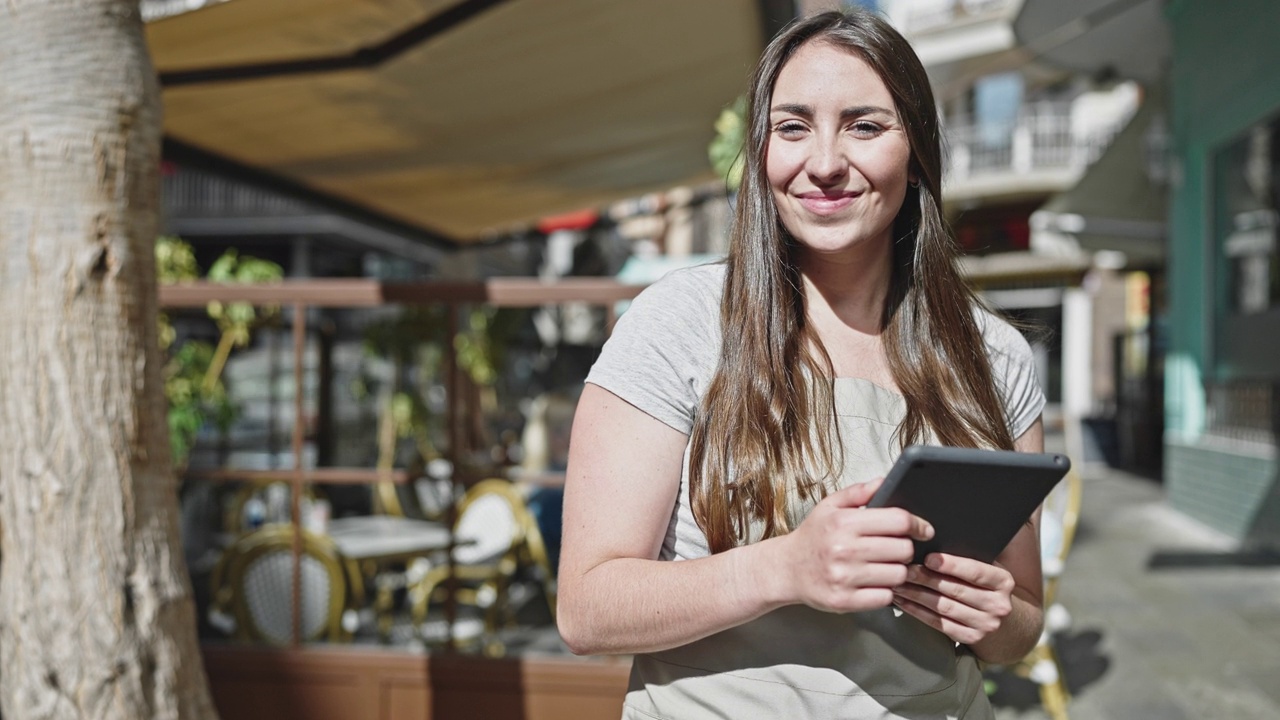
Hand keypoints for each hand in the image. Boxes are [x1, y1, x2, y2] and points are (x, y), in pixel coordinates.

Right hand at [781, 479, 933, 613]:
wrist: (786, 569)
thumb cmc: (812, 537)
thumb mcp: (829, 506)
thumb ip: (858, 492)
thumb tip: (885, 481)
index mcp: (843, 522)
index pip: (898, 520)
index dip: (918, 524)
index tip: (923, 529)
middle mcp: (843, 549)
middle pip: (903, 549)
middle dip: (906, 549)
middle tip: (897, 549)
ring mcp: (843, 577)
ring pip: (898, 575)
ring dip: (898, 571)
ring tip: (886, 566)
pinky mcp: (844, 600)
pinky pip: (885, 597)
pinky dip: (885, 591)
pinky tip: (875, 582)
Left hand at [891, 553, 1015, 645]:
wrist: (1009, 626)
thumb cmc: (989, 589)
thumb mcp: (990, 572)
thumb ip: (970, 560)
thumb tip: (933, 545)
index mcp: (1003, 582)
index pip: (975, 572)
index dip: (951, 565)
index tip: (929, 558)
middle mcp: (997, 605)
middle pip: (955, 590)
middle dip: (925, 578)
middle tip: (904, 569)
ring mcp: (985, 625)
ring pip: (943, 607)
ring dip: (916, 595)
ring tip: (898, 584)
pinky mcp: (970, 638)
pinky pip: (938, 623)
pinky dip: (917, 611)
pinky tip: (903, 601)